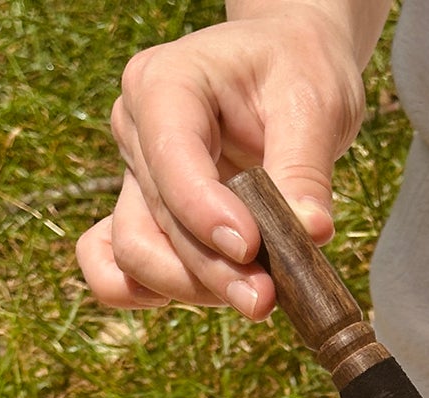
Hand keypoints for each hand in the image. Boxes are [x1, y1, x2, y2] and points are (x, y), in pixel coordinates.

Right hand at [75, 7, 370, 316]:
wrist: (288, 68)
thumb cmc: (296, 70)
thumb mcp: (315, 103)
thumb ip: (306, 170)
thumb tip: (312, 233)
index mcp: (165, 84)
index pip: (171, 158)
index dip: (204, 212)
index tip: (251, 247)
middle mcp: (137, 130)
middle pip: (159, 219)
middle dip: (212, 268)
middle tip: (266, 299)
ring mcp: (136, 177)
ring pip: (136, 252)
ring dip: (191, 287)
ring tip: (255, 297)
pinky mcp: (145, 215)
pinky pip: (112, 264)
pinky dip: (143, 290)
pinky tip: (192, 299)